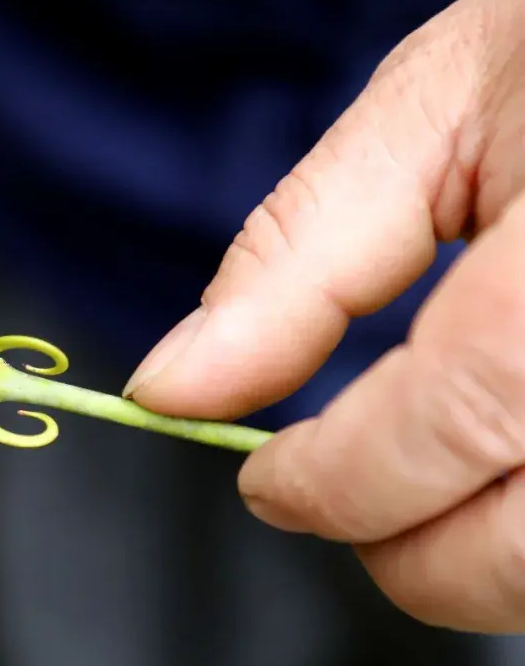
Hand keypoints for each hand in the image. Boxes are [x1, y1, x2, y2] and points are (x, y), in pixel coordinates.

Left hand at [125, 0, 524, 632]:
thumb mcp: (434, 113)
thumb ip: (296, 259)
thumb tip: (175, 384)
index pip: (451, 424)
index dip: (334, 483)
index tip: (270, 484)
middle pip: (520, 548)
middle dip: (402, 550)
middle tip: (339, 495)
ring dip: (472, 553)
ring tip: (418, 475)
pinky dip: (523, 516)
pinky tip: (496, 454)